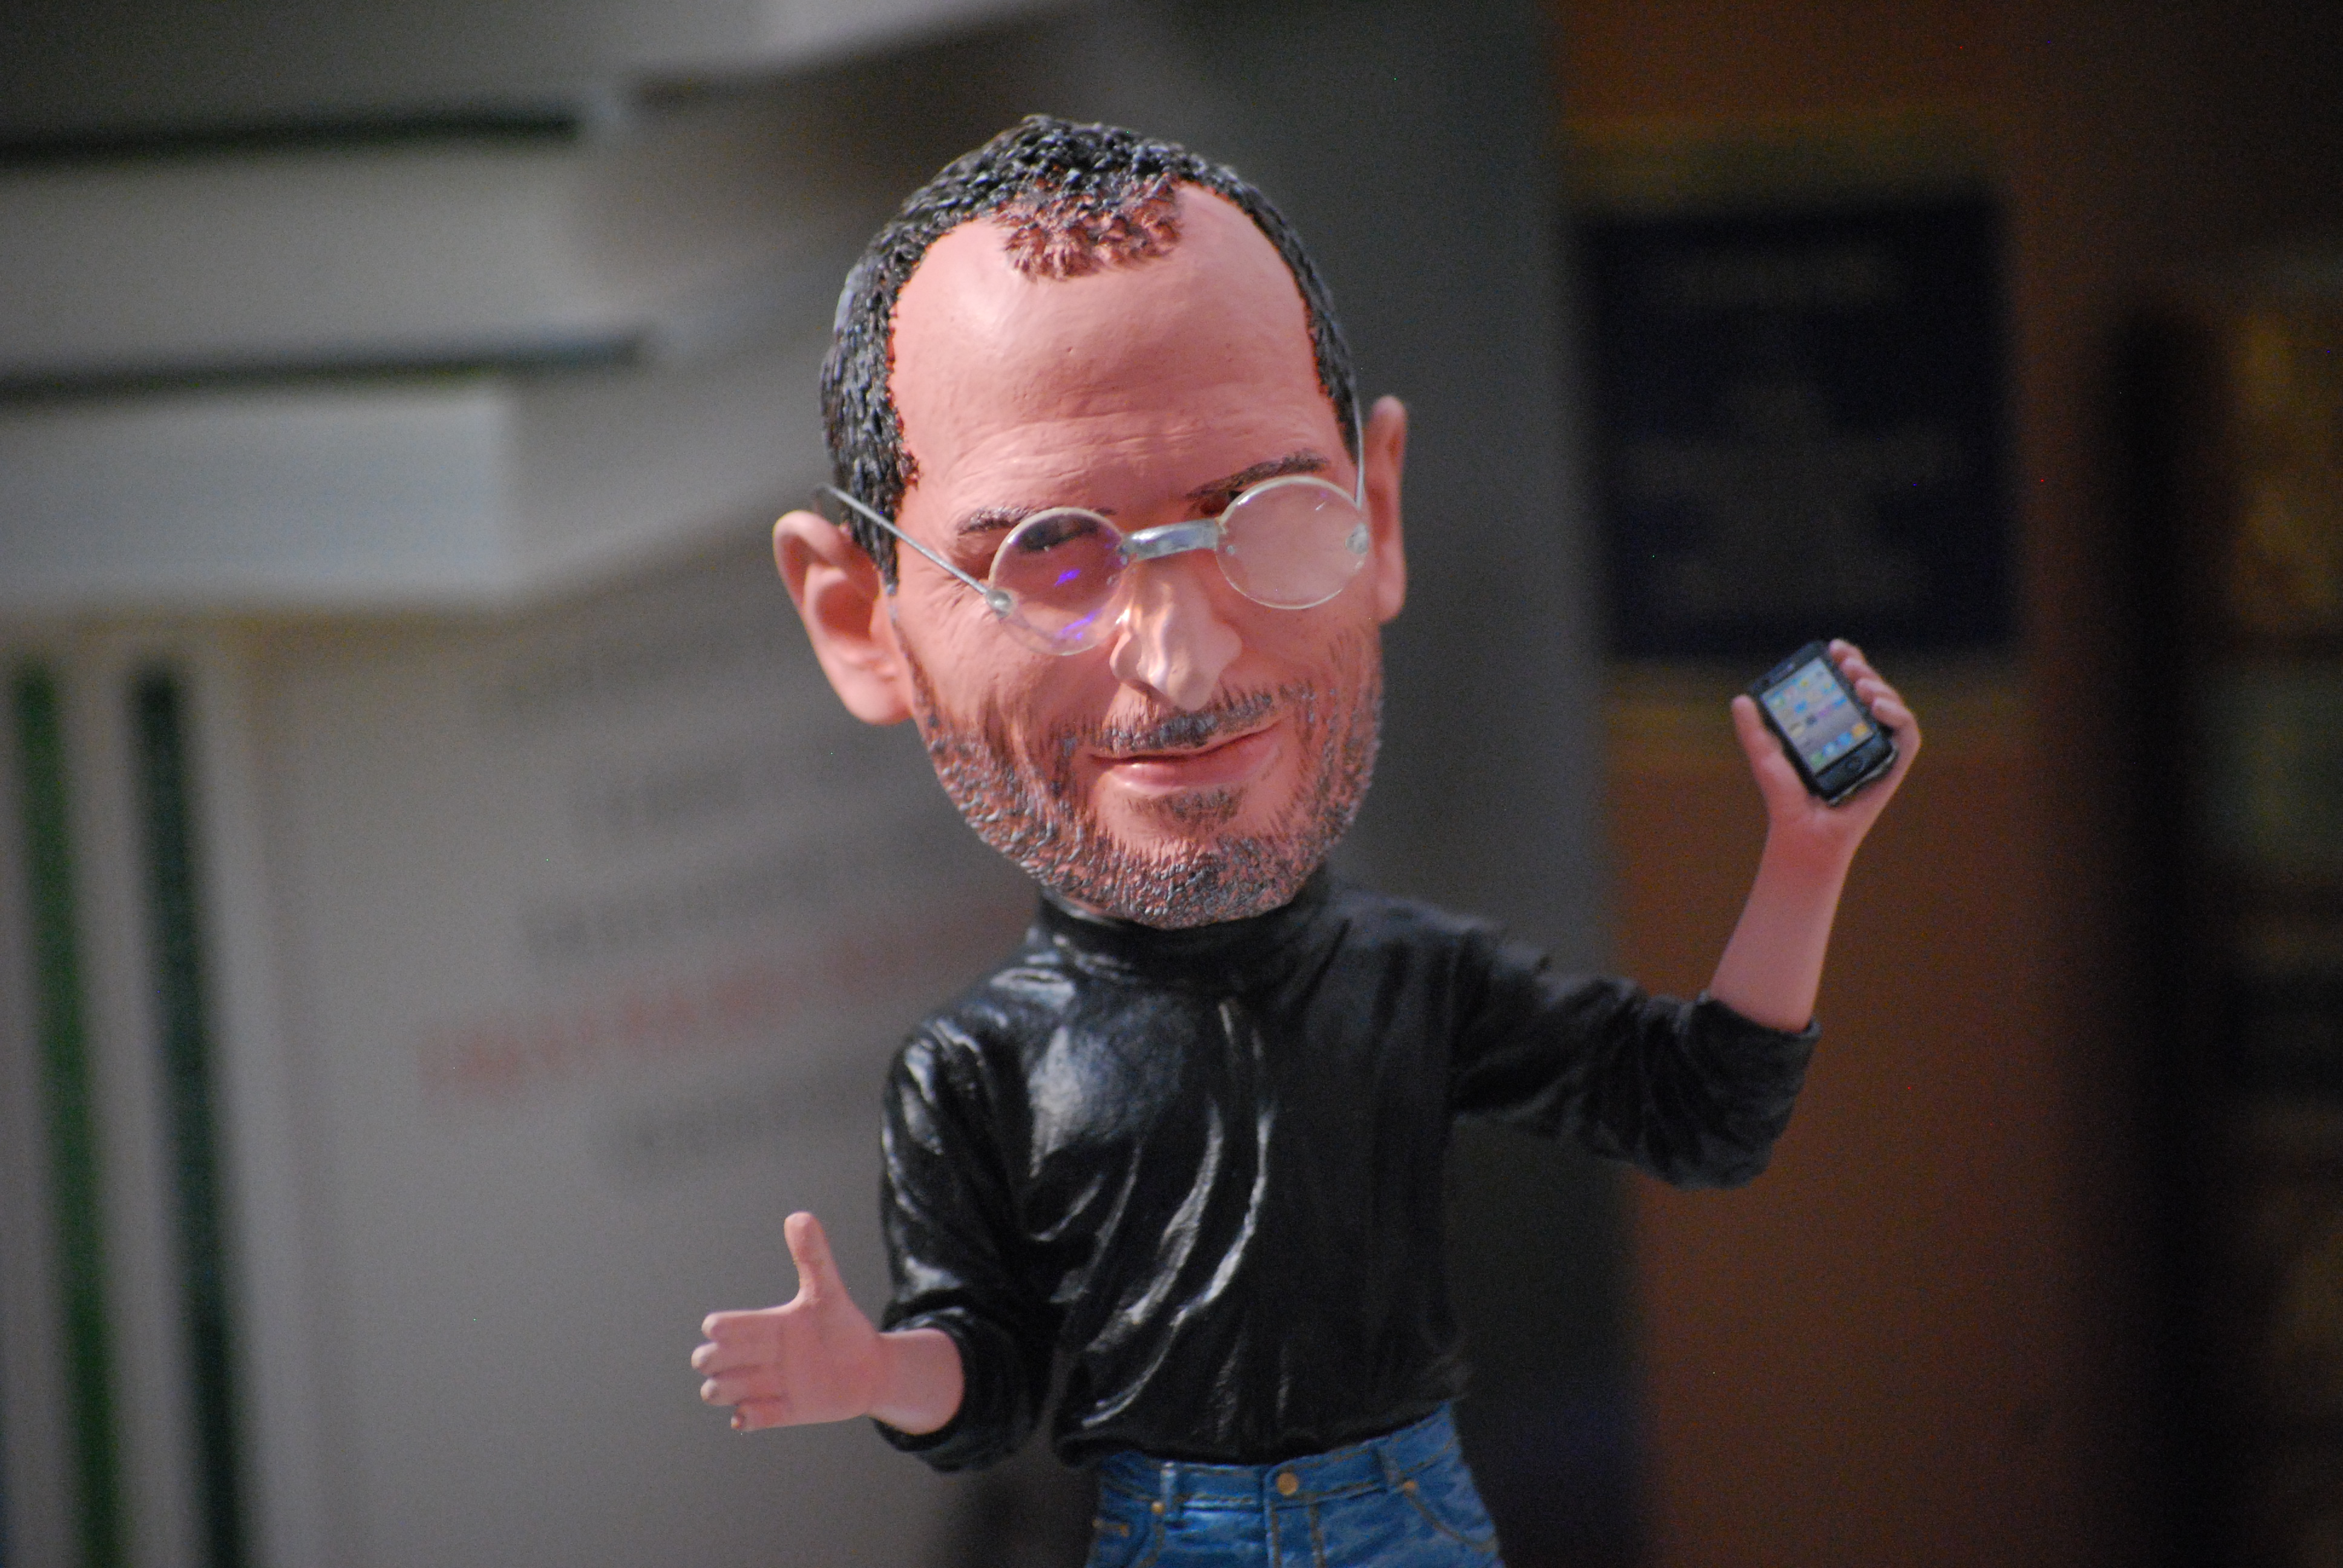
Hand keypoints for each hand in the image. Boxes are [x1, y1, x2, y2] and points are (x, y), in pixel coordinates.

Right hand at [692, 1211, 883, 1431]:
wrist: (870, 1368)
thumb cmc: (842, 1326)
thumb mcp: (828, 1293)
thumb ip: (813, 1258)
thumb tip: (798, 1216)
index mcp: (766, 1326)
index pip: (728, 1327)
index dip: (720, 1329)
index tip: (716, 1328)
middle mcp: (760, 1357)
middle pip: (714, 1361)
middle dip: (711, 1361)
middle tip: (715, 1362)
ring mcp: (768, 1386)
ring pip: (725, 1391)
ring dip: (724, 1390)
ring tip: (733, 1391)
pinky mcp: (783, 1412)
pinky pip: (753, 1419)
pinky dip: (748, 1417)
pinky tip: (749, 1416)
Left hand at [1728, 639, 1920, 870]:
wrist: (1802, 834)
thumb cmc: (1786, 799)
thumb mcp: (1765, 757)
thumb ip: (1753, 730)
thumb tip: (1740, 700)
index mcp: (1834, 726)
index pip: (1845, 686)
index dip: (1846, 663)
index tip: (1834, 649)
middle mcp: (1858, 734)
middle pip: (1870, 690)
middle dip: (1862, 669)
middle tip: (1847, 662)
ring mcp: (1877, 749)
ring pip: (1892, 707)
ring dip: (1882, 687)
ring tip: (1861, 684)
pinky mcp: (1892, 766)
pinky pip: (1907, 735)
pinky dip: (1898, 716)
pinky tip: (1879, 705)